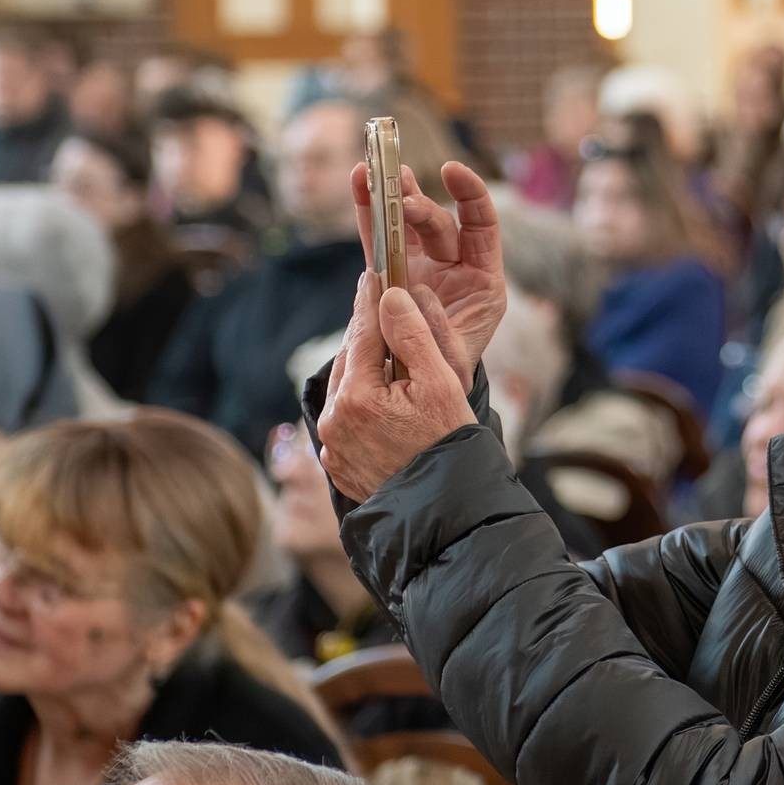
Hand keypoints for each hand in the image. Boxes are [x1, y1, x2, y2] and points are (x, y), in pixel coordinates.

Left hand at [317, 271, 477, 502]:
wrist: (447, 509)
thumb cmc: (451, 445)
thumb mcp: (441, 383)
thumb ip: (412, 335)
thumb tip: (390, 297)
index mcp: (358, 397)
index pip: (362, 335)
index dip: (370, 301)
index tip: (374, 274)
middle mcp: (335, 421)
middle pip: (349, 362)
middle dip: (367, 337)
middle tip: (383, 312)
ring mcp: (332, 447)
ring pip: (345, 391)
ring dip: (363, 372)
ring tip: (386, 358)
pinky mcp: (337, 465)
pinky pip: (345, 421)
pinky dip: (361, 405)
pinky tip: (383, 402)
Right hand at [353, 159, 505, 393]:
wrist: (424, 392)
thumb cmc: (446, 375)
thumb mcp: (450, 360)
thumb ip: (435, 329)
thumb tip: (413, 294)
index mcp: (482, 281)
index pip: (482, 226)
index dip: (471, 196)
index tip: (453, 171)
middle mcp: (453, 267)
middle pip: (438, 223)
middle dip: (418, 206)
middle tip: (400, 199)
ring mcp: (421, 266)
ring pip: (406, 223)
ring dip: (392, 196)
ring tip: (375, 171)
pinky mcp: (391, 272)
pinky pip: (378, 238)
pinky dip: (368, 212)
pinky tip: (358, 180)